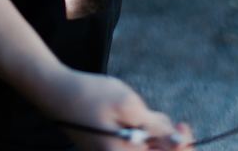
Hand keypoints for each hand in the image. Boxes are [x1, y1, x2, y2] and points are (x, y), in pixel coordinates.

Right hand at [49, 70, 193, 149]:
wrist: (55, 92)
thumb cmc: (90, 96)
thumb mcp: (128, 105)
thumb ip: (155, 127)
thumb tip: (176, 140)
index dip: (181, 148)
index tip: (182, 127)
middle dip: (169, 142)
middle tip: (176, 122)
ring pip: (145, 150)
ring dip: (156, 137)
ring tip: (149, 114)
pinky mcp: (109, 148)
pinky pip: (134, 145)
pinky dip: (143, 134)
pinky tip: (139, 117)